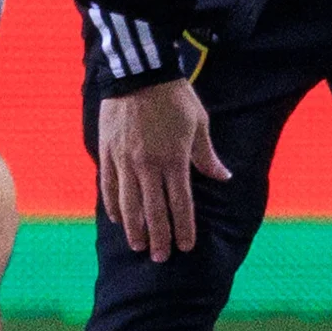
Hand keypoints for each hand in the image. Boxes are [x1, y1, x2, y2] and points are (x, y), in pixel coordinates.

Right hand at [96, 78, 227, 262]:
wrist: (140, 73)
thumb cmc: (174, 98)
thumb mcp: (199, 124)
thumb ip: (207, 156)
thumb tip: (224, 177)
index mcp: (174, 160)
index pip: (180, 204)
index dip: (184, 228)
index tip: (186, 246)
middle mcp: (148, 165)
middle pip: (154, 211)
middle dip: (159, 237)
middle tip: (160, 257)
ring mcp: (124, 160)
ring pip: (129, 204)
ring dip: (135, 228)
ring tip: (138, 246)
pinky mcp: (107, 152)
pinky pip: (108, 186)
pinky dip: (113, 205)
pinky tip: (117, 220)